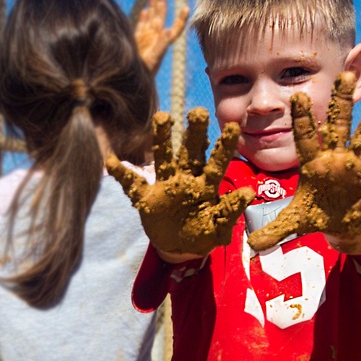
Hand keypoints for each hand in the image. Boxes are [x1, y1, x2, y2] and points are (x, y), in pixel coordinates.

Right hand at [107, 108, 254, 257]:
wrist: (180, 248)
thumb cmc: (203, 235)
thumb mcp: (219, 228)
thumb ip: (230, 212)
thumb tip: (248, 192)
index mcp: (205, 186)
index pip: (216, 162)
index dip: (224, 145)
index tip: (234, 125)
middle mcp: (186, 180)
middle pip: (190, 153)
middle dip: (194, 132)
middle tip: (198, 112)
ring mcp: (165, 186)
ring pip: (163, 158)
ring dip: (162, 138)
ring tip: (162, 117)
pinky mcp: (147, 199)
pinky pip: (133, 185)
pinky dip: (122, 175)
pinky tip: (111, 162)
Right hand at [134, 0, 189, 73]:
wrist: (132, 80)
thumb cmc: (144, 73)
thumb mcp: (153, 59)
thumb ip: (160, 45)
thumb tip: (167, 30)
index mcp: (162, 42)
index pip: (175, 28)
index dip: (181, 19)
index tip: (186, 8)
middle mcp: (155, 38)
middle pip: (161, 17)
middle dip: (162, 2)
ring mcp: (146, 38)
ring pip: (151, 18)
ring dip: (153, 5)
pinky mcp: (137, 40)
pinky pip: (141, 26)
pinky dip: (143, 17)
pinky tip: (145, 10)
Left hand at [246, 72, 360, 251]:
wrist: (340, 223)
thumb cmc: (316, 214)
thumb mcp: (295, 223)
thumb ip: (275, 231)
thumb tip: (252, 245)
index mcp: (312, 164)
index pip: (305, 138)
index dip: (301, 119)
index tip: (296, 95)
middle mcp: (335, 158)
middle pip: (337, 124)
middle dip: (340, 102)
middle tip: (344, 74)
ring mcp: (356, 165)